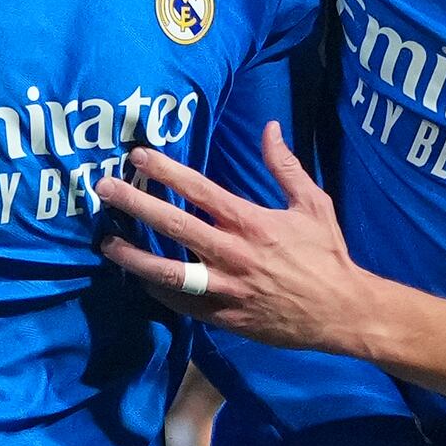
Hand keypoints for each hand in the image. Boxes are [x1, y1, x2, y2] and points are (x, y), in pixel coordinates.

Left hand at [98, 130, 394, 356]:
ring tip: (107, 244)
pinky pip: (182, 304)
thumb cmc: (327, 255)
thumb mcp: (313, 204)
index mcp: (253, 223)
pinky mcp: (224, 317)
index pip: (200, 191)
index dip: (167, 171)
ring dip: (134, 257)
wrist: (341, 313)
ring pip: (169, 272)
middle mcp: (234, 254)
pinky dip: (159, 291)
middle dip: (135, 205)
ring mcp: (226, 289)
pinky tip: (140, 278)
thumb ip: (285, 167)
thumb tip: (270, 128)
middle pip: (174, 225)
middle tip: (104, 189)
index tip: (139, 156)